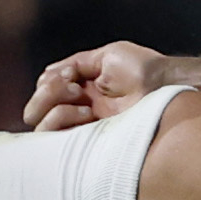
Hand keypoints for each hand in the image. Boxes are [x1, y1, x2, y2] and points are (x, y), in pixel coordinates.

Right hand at [24, 42, 200, 130]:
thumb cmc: (143, 69)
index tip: (70, 75)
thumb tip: (48, 74)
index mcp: (82, 89)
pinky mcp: (89, 143)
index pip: (43, 90)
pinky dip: (60, 120)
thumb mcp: (106, 56)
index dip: (50, 82)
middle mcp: (78, 110)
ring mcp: (83, 128)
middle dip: (47, 94)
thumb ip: (76, 64)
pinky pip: (55, 139)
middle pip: (36, 109)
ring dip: (54, 106)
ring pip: (41, 125)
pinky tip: (85, 112)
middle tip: (74, 88)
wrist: (164, 86)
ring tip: (83, 102)